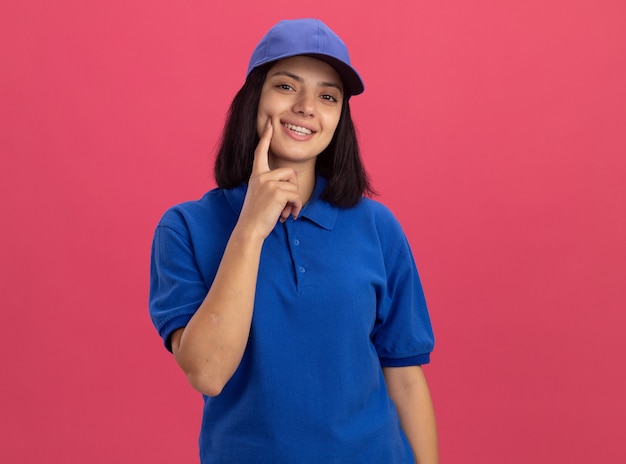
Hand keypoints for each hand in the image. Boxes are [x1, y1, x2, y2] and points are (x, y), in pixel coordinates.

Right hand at [237, 119, 302, 239]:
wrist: (249, 229)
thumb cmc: (256, 216)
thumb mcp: (260, 195)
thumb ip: (272, 185)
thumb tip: (291, 181)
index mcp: (256, 175)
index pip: (261, 152)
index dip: (266, 137)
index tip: (270, 123)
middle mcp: (261, 176)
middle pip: (290, 173)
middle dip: (292, 189)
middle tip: (285, 205)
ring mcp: (268, 183)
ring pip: (294, 184)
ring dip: (294, 200)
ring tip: (285, 211)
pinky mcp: (276, 192)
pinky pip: (296, 195)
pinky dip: (296, 207)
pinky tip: (289, 215)